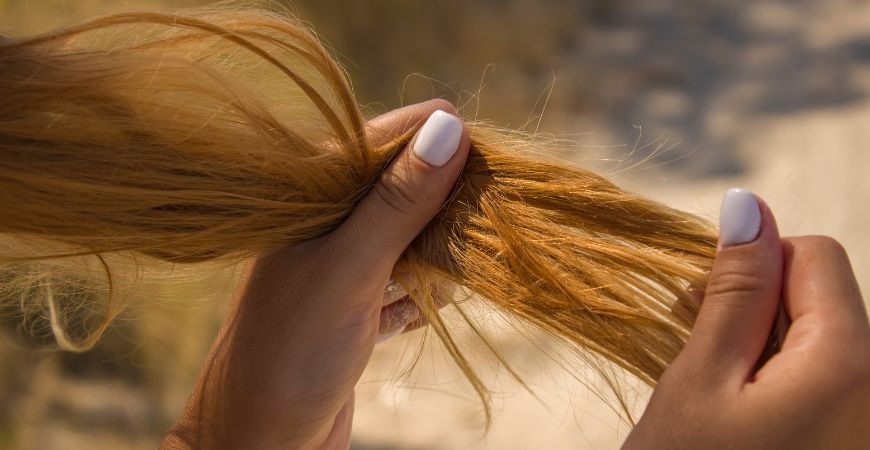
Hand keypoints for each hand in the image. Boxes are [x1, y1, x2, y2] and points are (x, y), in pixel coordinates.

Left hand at [161, 99, 469, 448]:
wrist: (259, 444)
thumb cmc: (290, 353)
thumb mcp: (349, 270)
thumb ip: (397, 202)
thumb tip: (449, 125)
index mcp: (308, 196)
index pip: (383, 140)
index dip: (438, 142)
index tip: (491, 158)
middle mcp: (324, 222)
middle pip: (404, 188)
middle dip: (445, 204)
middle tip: (477, 224)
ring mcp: (340, 265)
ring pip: (410, 237)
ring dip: (438, 255)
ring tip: (448, 276)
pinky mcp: (355, 306)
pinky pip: (405, 282)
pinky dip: (422, 294)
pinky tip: (425, 308)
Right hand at [624, 189, 869, 448]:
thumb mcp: (700, 379)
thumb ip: (734, 290)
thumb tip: (748, 205)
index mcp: (850, 363)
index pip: (815, 256)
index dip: (754, 265)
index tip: (704, 303)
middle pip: (825, 299)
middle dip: (758, 307)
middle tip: (698, 346)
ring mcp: (865, 421)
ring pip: (822, 340)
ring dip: (763, 345)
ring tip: (716, 387)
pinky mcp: (849, 438)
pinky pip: (826, 381)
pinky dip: (779, 380)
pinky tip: (740, 411)